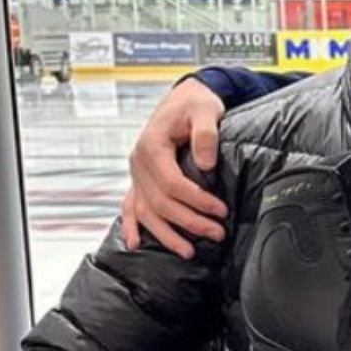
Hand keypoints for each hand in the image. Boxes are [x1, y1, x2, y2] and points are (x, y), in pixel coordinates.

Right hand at [122, 78, 228, 257]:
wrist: (184, 98)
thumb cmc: (195, 103)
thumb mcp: (205, 111)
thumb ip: (206, 134)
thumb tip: (206, 164)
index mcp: (151, 146)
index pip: (172, 183)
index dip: (196, 200)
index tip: (220, 210)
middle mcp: (139, 163)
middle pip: (161, 202)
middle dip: (190, 221)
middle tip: (217, 233)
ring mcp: (137, 173)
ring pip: (146, 211)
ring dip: (166, 234)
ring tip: (188, 252)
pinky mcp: (140, 179)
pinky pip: (130, 206)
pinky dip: (131, 225)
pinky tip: (135, 243)